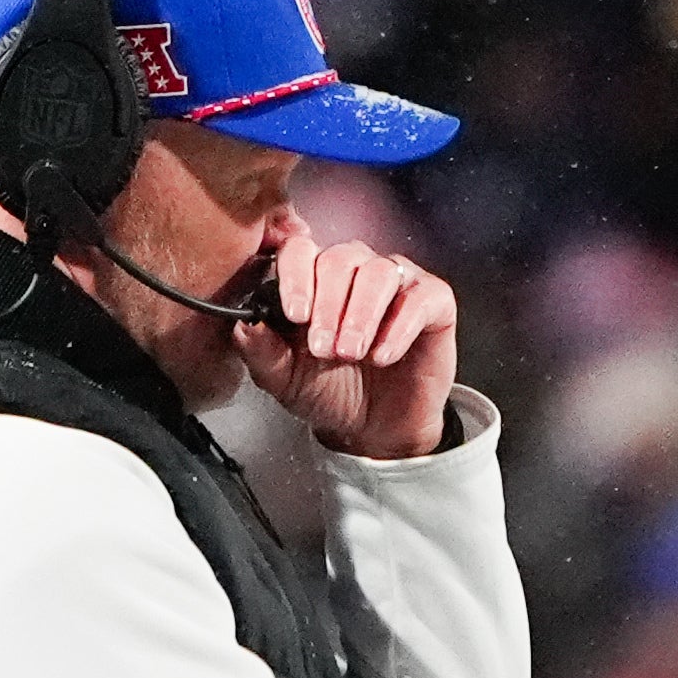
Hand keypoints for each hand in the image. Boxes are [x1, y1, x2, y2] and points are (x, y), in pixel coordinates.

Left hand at [235, 235, 457, 459]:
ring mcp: (397, 281)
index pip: (300, 250)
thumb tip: (243, 324)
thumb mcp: (284, 379)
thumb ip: (260, 351)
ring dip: (360, 315)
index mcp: (314, 278)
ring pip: (378, 272)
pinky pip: (419, 297)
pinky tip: (382, 356)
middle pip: (339, 259)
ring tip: (351, 354)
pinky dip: (398, 327)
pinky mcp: (434, 301)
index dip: (296, 276)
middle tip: (324, 350)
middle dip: (328, 306)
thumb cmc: (330, 392)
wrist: (376, 427)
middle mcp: (356, 270)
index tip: (295, 315)